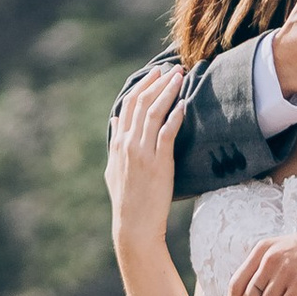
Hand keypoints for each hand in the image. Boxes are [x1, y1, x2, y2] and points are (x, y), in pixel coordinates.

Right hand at [105, 69, 185, 249]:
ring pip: (155, 112)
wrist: (134, 226)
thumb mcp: (113, 168)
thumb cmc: (126, 199)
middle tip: (171, 69)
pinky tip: (184, 104)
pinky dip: (175, 116)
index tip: (155, 73)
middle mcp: (128, 143)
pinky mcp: (158, 163)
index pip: (129, 104)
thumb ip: (114, 141)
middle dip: (158, 82)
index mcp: (118, 143)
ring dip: (168, 92)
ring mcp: (143, 152)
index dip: (142, 85)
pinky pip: (167, 133)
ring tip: (180, 78)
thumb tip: (114, 119)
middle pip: (143, 103)